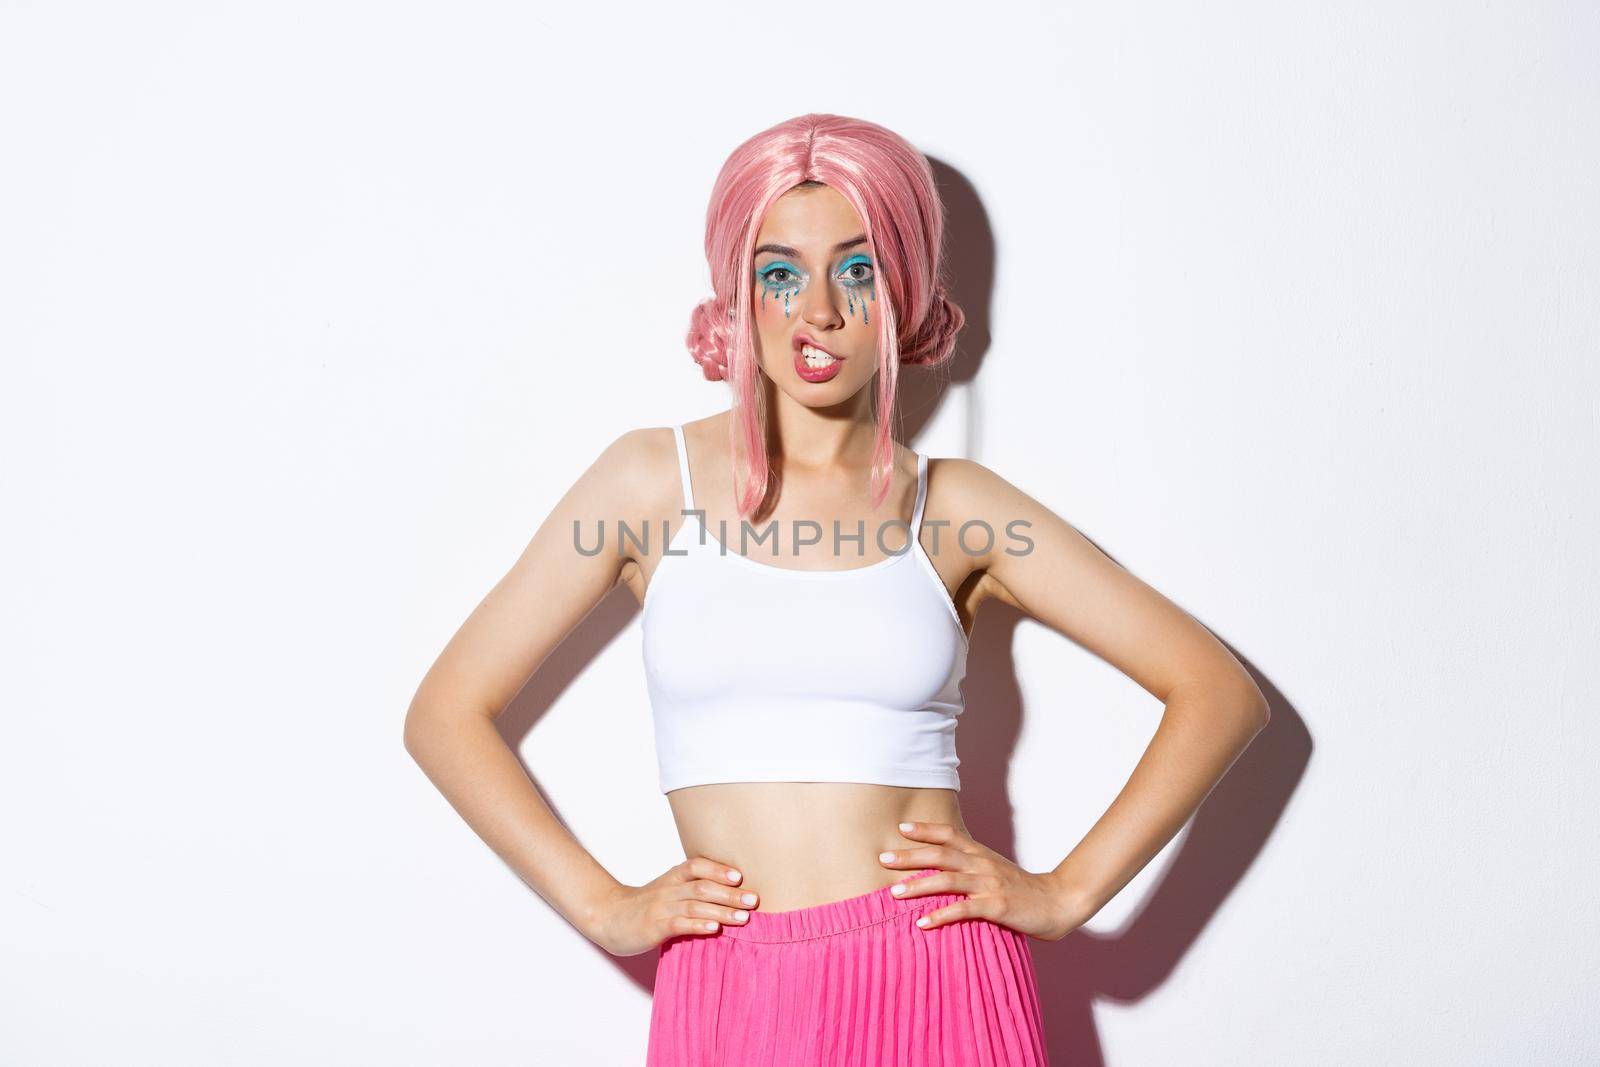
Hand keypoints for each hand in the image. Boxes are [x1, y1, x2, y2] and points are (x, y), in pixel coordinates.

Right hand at [587, 856, 759, 956]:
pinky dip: (698, 924)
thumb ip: (692, 888)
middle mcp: (669, 889)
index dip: (718, 869)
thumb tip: (730, 892)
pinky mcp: (655, 927)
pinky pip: (679, 924)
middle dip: (730, 893)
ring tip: (743, 918)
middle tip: (753, 900)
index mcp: (673, 877)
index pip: (697, 866)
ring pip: (695, 905)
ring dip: (722, 911)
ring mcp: (661, 908)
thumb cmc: (646, 905)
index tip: (740, 876)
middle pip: (702, 887)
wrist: (609, 917)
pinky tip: (714, 929)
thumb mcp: (668, 890)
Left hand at [878, 821, 1084, 941]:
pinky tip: (922, 923)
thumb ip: (970, 866)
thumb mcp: (994, 870)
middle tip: (882, 858)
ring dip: (918, 885)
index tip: (900, 828)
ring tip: (894, 893)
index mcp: (980, 854)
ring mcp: (989, 884)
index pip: (949, 835)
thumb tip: (940, 868)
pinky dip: (941, 915)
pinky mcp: (996, 906)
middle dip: (909, 856)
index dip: (925, 830)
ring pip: (947, 880)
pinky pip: (963, 910)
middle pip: (940, 854)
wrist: (1058, 902)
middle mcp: (982, 864)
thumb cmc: (1022, 889)